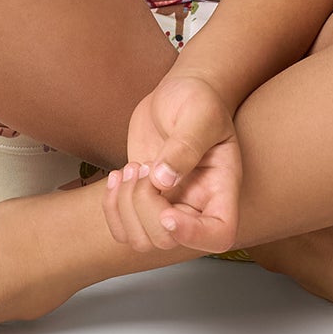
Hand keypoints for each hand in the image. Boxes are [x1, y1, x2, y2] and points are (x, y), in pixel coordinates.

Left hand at [103, 73, 241, 255]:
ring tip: (130, 169)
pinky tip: (115, 176)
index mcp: (221, 187)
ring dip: (126, 206)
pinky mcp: (144, 202)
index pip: (219, 234)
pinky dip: (112, 208)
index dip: (192, 235)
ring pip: (142, 240)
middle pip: (168, 240)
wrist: (178, 93)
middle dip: (144, 205)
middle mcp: (197, 205)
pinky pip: (123, 229)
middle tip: (141, 168)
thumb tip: (163, 180)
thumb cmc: (198, 100)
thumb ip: (185, 145)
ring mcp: (169, 207)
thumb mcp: (199, 113)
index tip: (167, 213)